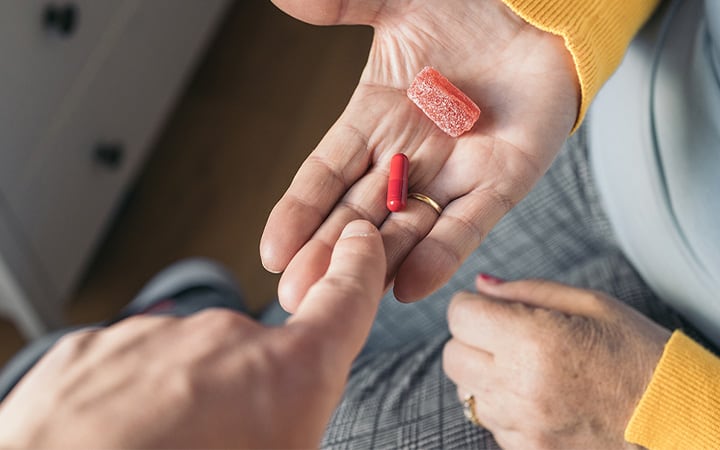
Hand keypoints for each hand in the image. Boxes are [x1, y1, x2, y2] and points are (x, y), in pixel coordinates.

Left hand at [0, 220, 385, 448]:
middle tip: (221, 445)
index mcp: (286, 377)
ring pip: (187, 365)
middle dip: (243, 395)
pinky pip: (130, 369)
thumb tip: (293, 414)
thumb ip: (299, 419)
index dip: (358, 268)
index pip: (344, 299)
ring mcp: (154, 339)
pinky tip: (119, 440)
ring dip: (182, 402)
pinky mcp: (93, 348)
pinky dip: (130, 400)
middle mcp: (224, 341)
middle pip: (255, 355)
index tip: (360, 243)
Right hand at [261, 0, 578, 310]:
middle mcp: (409, 153)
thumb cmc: (470, 5)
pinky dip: (440, 254)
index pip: (327, 173)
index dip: (300, 211)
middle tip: (294, 296)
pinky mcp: (502, 180)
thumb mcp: (399, 5)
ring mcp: (454, 171)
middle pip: (358, 212)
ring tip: (342, 299)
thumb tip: (288, 0)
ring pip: (406, 228)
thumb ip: (345, 7)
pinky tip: (409, 288)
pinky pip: (468, 224)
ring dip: (375, 264)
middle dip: (327, 254)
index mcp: (376, 117)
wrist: (540, 10)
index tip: (271, 250)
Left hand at [443, 275, 670, 449]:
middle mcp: (519, 387)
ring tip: (528, 367)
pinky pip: (490, 421)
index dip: (471, 306)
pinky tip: (538, 395)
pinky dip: (502, 405)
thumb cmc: (639, 354)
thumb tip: (479, 285)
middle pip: (452, 355)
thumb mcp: (591, 304)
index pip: (460, 315)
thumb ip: (526, 291)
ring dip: (484, 374)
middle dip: (471, 339)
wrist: (678, 419)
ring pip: (466, 391)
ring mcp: (522, 425)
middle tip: (506, 334)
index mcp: (533, 341)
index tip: (489, 308)